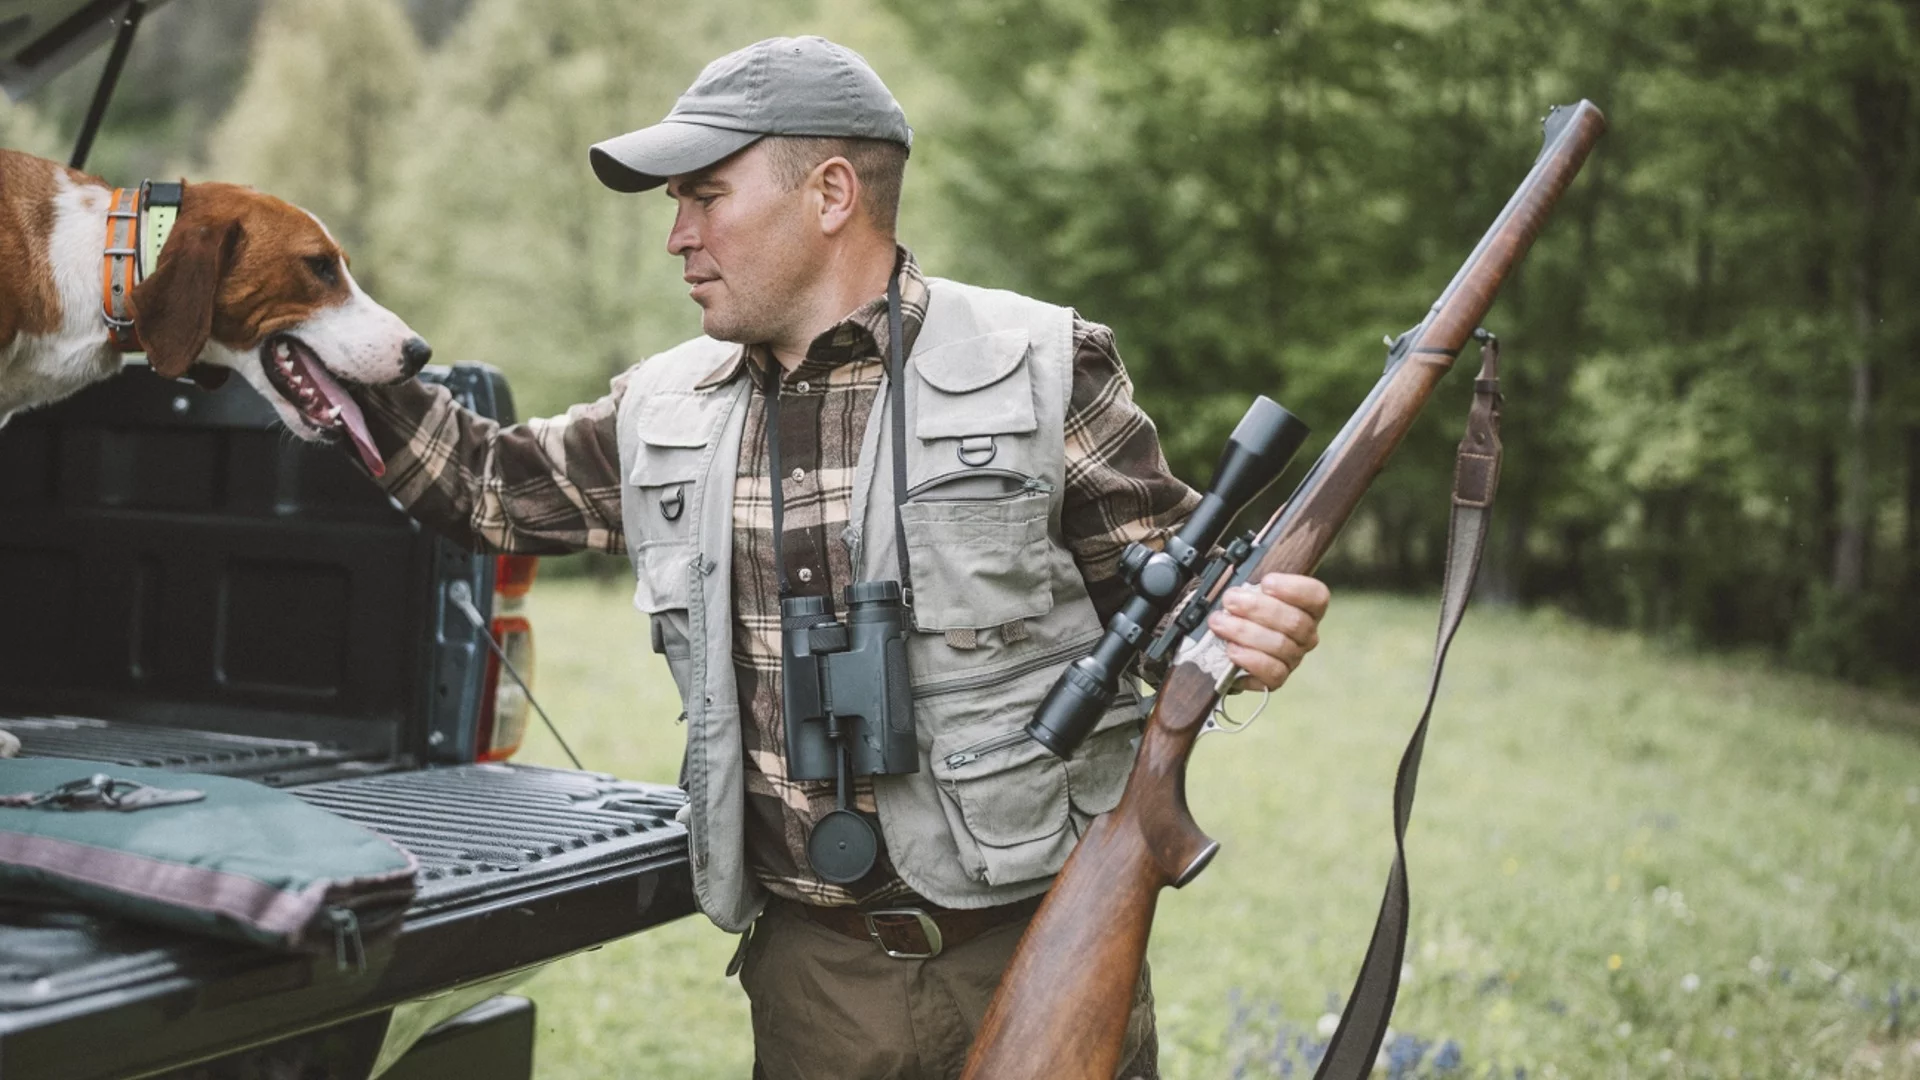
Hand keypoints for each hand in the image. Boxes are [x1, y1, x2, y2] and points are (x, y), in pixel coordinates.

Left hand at [1204, 573, 1330, 691]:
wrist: (1224, 645)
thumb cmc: (1241, 612)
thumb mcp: (1248, 591)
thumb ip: (1251, 584)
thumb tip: (1240, 584)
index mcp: (1306, 607)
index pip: (1316, 596)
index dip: (1293, 589)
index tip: (1266, 583)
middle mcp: (1306, 634)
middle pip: (1294, 621)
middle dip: (1256, 608)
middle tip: (1230, 601)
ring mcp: (1293, 658)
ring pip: (1280, 646)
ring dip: (1245, 632)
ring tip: (1220, 623)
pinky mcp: (1277, 679)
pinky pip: (1272, 673)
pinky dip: (1250, 660)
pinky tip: (1232, 650)